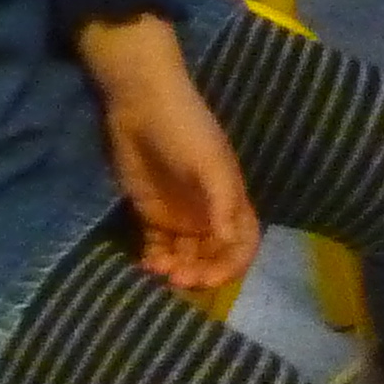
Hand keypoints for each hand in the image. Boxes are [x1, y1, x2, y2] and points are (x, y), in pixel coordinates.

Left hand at [75, 14, 260, 290]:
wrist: (141, 105)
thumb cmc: (185, 129)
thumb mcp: (209, 162)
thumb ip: (221, 201)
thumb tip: (229, 242)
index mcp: (230, 202)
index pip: (242, 245)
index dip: (230, 266)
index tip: (208, 278)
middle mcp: (208, 214)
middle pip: (212, 258)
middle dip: (199, 273)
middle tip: (177, 278)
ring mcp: (180, 216)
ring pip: (185, 258)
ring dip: (175, 270)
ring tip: (157, 268)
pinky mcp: (152, 215)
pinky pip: (158, 249)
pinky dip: (154, 261)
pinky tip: (144, 263)